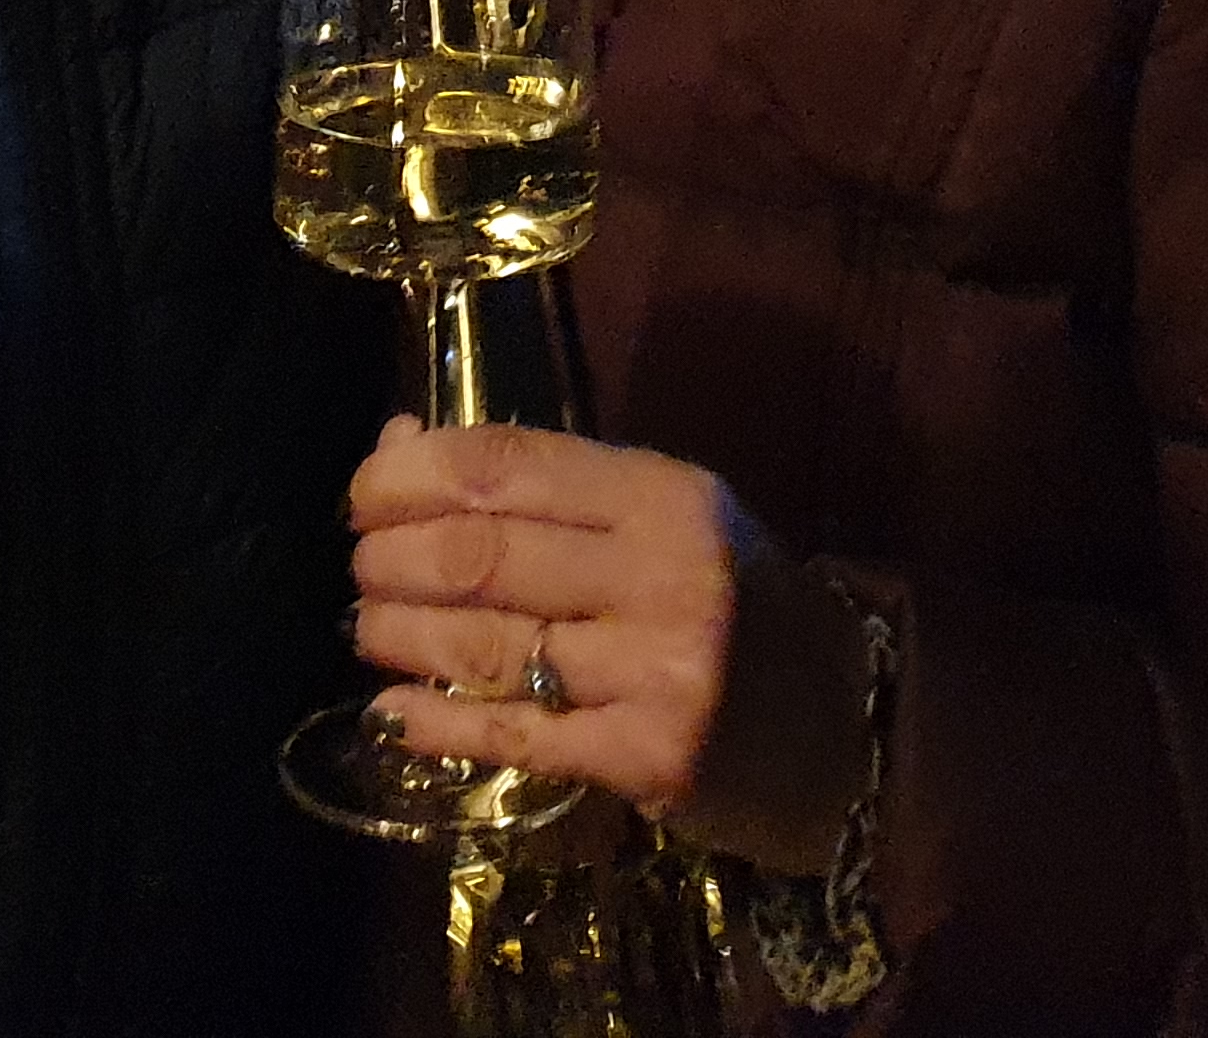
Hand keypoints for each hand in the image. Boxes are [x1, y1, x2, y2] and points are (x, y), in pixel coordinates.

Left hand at [347, 416, 873, 872]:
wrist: (848, 722)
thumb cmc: (732, 601)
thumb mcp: (656, 515)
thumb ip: (541, 483)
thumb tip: (397, 449)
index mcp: (664, 493)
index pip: (505, 464)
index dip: (409, 476)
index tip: (361, 495)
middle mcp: (664, 572)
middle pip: (481, 554)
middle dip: (392, 558)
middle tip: (360, 567)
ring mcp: (657, 670)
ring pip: (486, 642)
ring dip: (400, 634)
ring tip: (366, 626)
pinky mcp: (647, 757)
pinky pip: (513, 735)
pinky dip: (437, 720)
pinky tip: (391, 711)